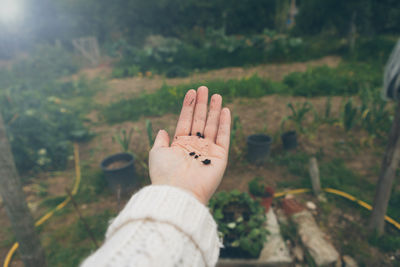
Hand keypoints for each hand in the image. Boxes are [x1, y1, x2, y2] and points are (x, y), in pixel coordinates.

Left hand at [149, 86, 230, 203]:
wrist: (179, 192)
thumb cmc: (165, 174)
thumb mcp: (157, 153)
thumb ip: (160, 141)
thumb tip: (162, 130)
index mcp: (180, 145)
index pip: (185, 121)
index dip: (188, 106)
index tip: (191, 91)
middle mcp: (194, 147)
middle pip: (199, 121)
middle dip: (201, 104)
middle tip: (204, 88)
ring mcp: (208, 151)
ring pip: (212, 126)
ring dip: (214, 110)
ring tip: (216, 95)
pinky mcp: (220, 157)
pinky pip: (223, 137)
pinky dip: (225, 124)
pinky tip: (225, 110)